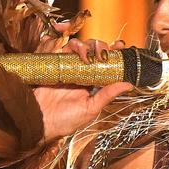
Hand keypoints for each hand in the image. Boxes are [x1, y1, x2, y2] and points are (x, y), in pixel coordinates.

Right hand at [34, 24, 132, 142]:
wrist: (41, 123)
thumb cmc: (66, 120)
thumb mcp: (91, 108)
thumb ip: (107, 95)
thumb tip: (128, 84)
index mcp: (91, 82)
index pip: (104, 62)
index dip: (112, 51)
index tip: (120, 46)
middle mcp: (79, 72)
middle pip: (91, 49)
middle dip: (99, 46)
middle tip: (102, 54)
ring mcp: (65, 67)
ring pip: (76, 46)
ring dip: (84, 46)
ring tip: (87, 56)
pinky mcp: (52, 65)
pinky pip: (59, 49)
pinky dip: (66, 45)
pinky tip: (73, 52)